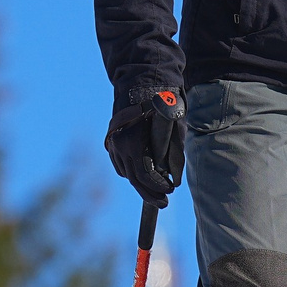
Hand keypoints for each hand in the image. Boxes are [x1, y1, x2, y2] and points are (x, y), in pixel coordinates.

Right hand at [104, 85, 185, 204]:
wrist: (139, 84)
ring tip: (156, 193)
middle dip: (149, 192)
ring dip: (141, 185)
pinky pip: (121, 165)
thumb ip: (174, 154)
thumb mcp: (174, 127)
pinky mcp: (111, 142)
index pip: (144, 174)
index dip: (157, 186)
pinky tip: (143, 178)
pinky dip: (132, 173)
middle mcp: (119, 145)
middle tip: (164, 202)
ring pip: (126, 173)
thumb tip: (174, 178)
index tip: (170, 191)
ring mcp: (113, 144)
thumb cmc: (161, 103)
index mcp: (133, 141)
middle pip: (134, 178)